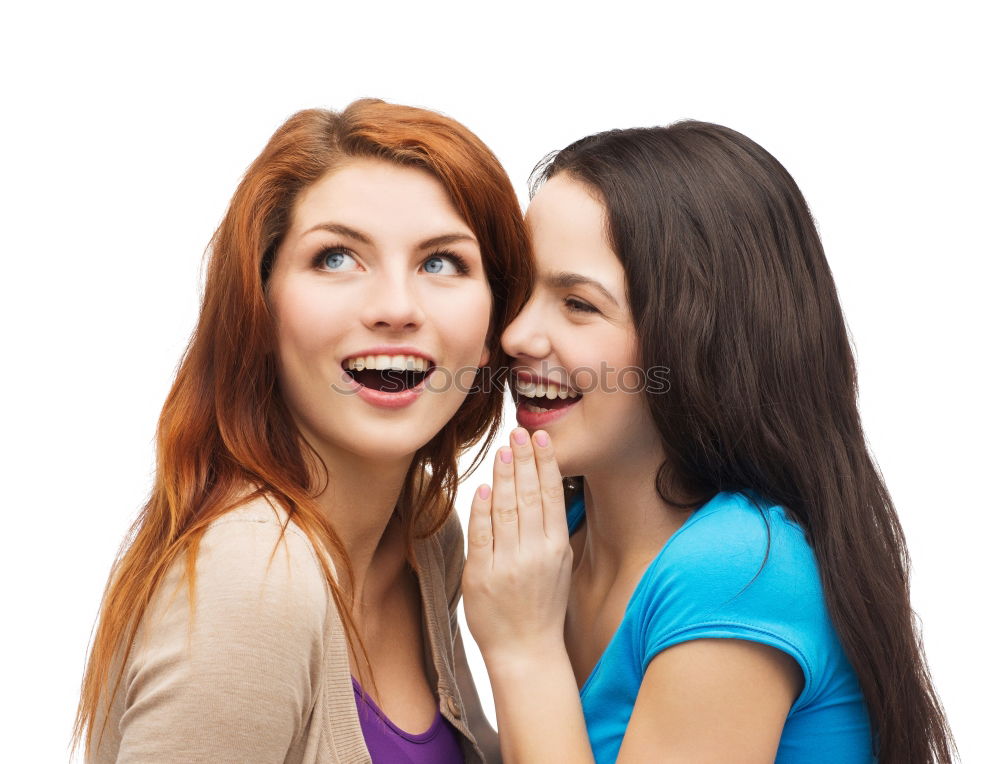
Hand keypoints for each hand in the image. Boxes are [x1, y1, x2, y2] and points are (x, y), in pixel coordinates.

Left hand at [462, 428, 572, 664]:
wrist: (526, 651)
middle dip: (523, 461)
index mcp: (556, 548)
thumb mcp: (559, 565)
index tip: (540, 439)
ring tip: (503, 450)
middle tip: (518, 433)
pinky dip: (482, 508)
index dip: (545, 465)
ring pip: (506, 509)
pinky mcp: (481, 576)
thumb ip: (549, 529)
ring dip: (504, 476)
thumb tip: (541, 488)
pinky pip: (482, 534)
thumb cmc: (542, 605)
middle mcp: (535, 553)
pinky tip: (484, 487)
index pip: (550, 496)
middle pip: (529, 496)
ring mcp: (507, 564)